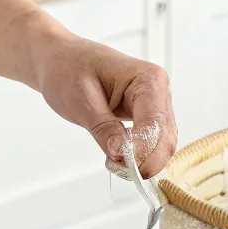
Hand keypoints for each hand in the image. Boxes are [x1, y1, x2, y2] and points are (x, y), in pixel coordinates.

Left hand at [29, 28, 177, 177]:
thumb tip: (121, 155)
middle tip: (115, 168)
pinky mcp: (149, 117)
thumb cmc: (69, 70)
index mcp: (148, 79)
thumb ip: (104, 129)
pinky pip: (153, 144)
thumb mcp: (81, 100)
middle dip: (144, 161)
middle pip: (165, 139)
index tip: (121, 166)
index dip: (142, 151)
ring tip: (113, 161)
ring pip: (162, 145)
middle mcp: (159, 91)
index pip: (154, 124)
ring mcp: (157, 105)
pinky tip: (118, 154)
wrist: (62, 60)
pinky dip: (139, 157)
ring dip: (142, 161)